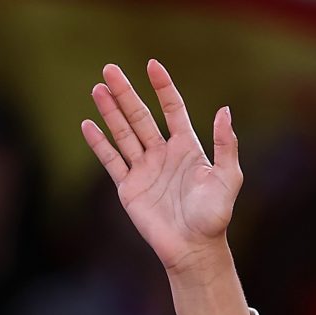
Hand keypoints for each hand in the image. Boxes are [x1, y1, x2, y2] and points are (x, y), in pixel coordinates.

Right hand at [81, 60, 241, 273]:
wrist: (193, 249)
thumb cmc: (214, 216)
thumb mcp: (227, 178)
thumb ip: (225, 145)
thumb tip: (224, 110)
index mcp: (188, 149)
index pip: (173, 110)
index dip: (163, 88)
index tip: (152, 65)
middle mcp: (163, 155)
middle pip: (141, 117)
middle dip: (126, 93)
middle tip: (110, 69)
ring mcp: (144, 170)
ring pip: (123, 133)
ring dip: (110, 111)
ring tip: (98, 89)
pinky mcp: (129, 188)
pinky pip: (111, 160)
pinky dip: (99, 143)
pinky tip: (88, 124)